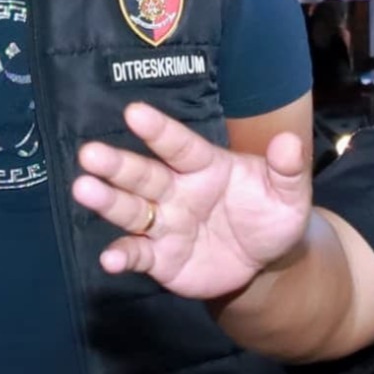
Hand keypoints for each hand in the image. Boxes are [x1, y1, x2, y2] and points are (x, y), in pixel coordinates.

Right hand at [70, 104, 311, 299]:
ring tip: (83, 190)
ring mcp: (165, 223)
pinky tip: (109, 259)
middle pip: (143, 174)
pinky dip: (123, 256)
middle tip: (89, 154)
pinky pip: (138, 254)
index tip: (133, 112)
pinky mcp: (160, 257)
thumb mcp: (289, 194)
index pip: (179, 145)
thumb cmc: (271, 214)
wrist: (264, 261)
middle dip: (116, 165)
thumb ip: (287, 169)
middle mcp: (176, 190)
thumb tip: (291, 142)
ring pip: (131, 210)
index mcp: (204, 165)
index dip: (158, 131)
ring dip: (107, 201)